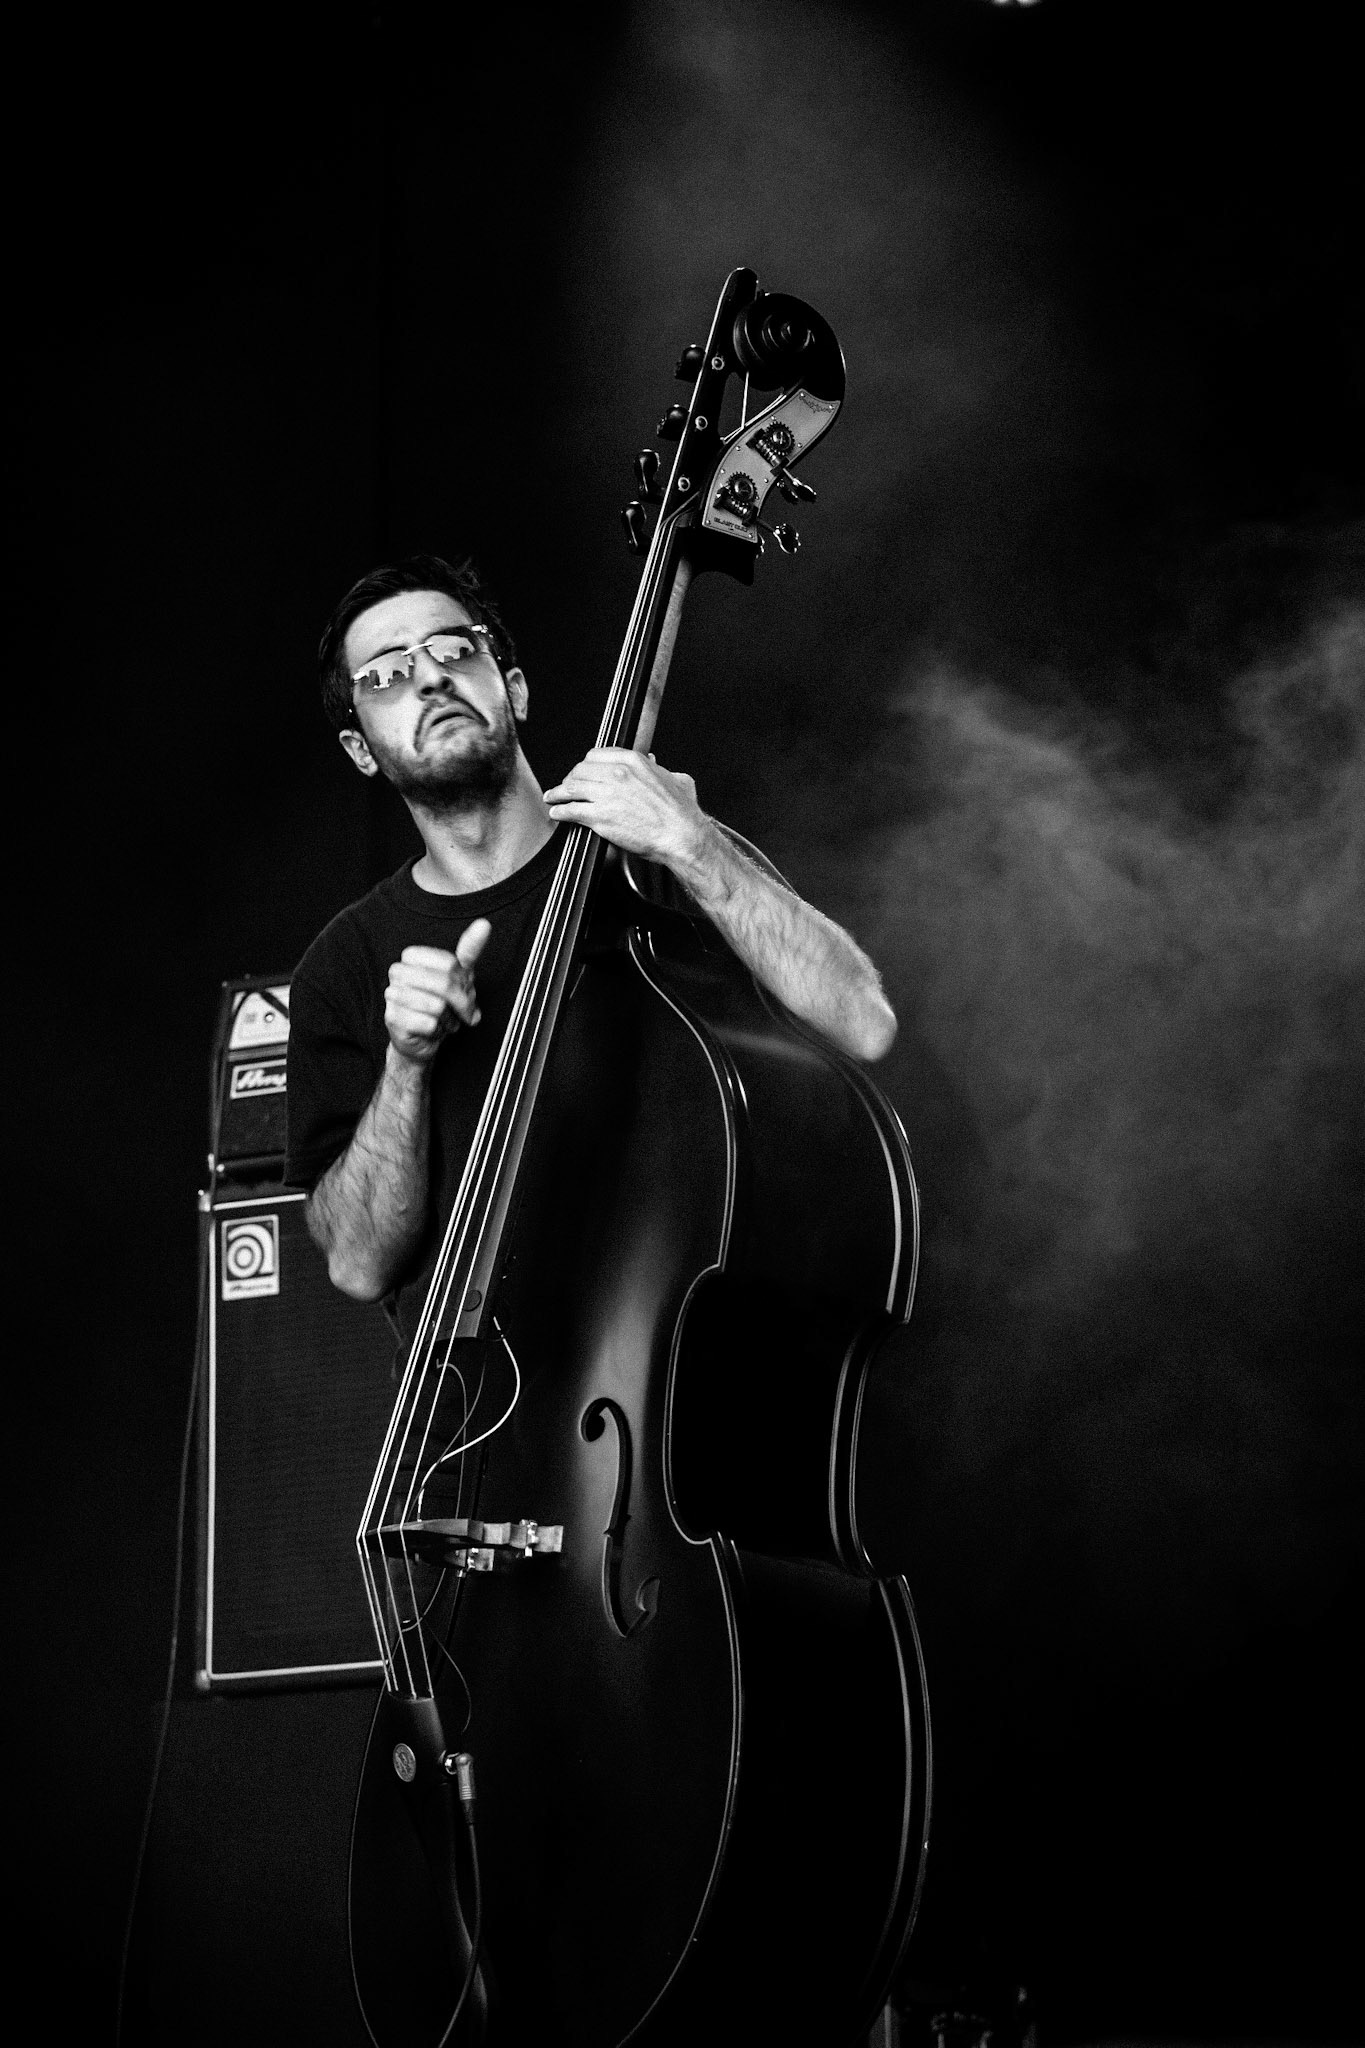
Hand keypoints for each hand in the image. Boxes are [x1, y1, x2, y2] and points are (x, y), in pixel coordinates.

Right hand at [384, 921, 489, 1063]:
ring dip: (447, 1018)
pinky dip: (437, 1030)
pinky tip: (430, 1029)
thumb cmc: (441, 1003)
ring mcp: (392, 994)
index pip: (448, 963)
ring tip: (442, 1019)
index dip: (461, 981)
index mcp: (412, 956)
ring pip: (436, 1005)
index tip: (463, 990)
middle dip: (459, 1002)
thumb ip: (470, 948)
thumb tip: (484, 924)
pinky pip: (428, 1023)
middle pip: (443, 984)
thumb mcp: (459, 975)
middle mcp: (398, 972)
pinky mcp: (391, 1018)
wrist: (422, 1037)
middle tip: (459, 1012)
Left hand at [543, 748, 709, 870]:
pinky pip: (571, 810)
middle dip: (570, 778)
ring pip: (572, 788)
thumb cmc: (681, 812)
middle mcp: (617, 774)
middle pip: (580, 770)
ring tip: (552, 797)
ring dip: (558, 793)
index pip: (596, 755)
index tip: (582, 772)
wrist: (681, 835)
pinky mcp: (600, 817)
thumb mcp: (676, 779)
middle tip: (566, 786)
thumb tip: (656, 762)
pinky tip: (557, 813)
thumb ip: (661, 769)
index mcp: (633, 761)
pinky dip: (560, 811)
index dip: (585, 765)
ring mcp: (606, 794)